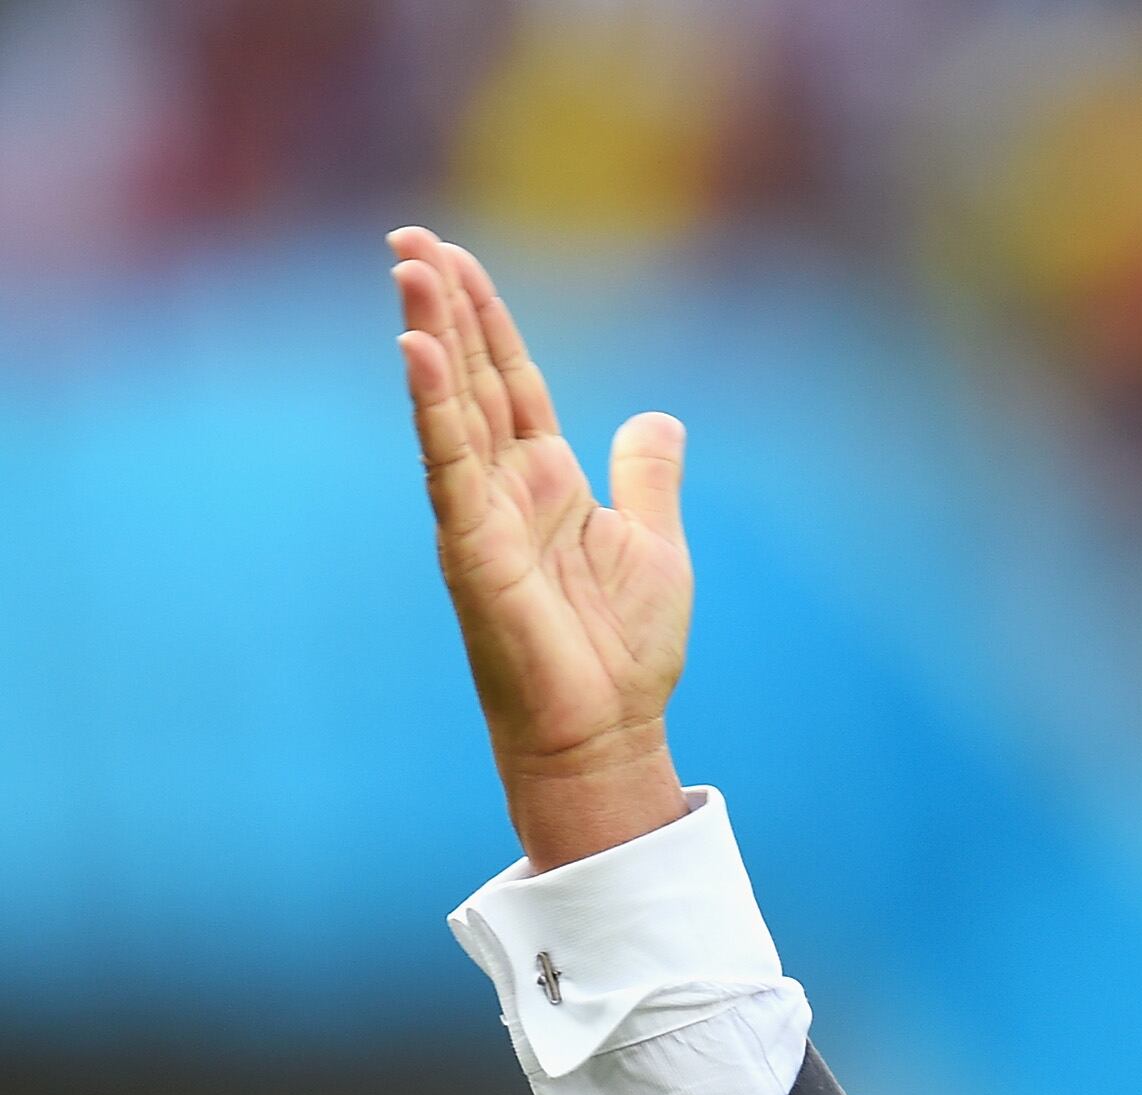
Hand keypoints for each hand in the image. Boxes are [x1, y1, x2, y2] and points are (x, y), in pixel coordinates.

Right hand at [390, 226, 691, 869]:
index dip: (484, 319)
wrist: (606, 731)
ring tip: (408, 270)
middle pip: (468, 377)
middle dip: (442, 307)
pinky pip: (448, 470)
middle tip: (407, 237)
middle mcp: (504, 490)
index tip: (452, 256)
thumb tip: (655, 418)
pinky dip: (433, 414)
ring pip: (450, 409)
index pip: (510, 380)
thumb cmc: (622, 648)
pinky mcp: (472, 552)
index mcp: (547, 480)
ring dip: (429, 338)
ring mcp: (481, 517)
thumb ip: (645, 474)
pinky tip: (415, 356)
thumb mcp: (653, 542)